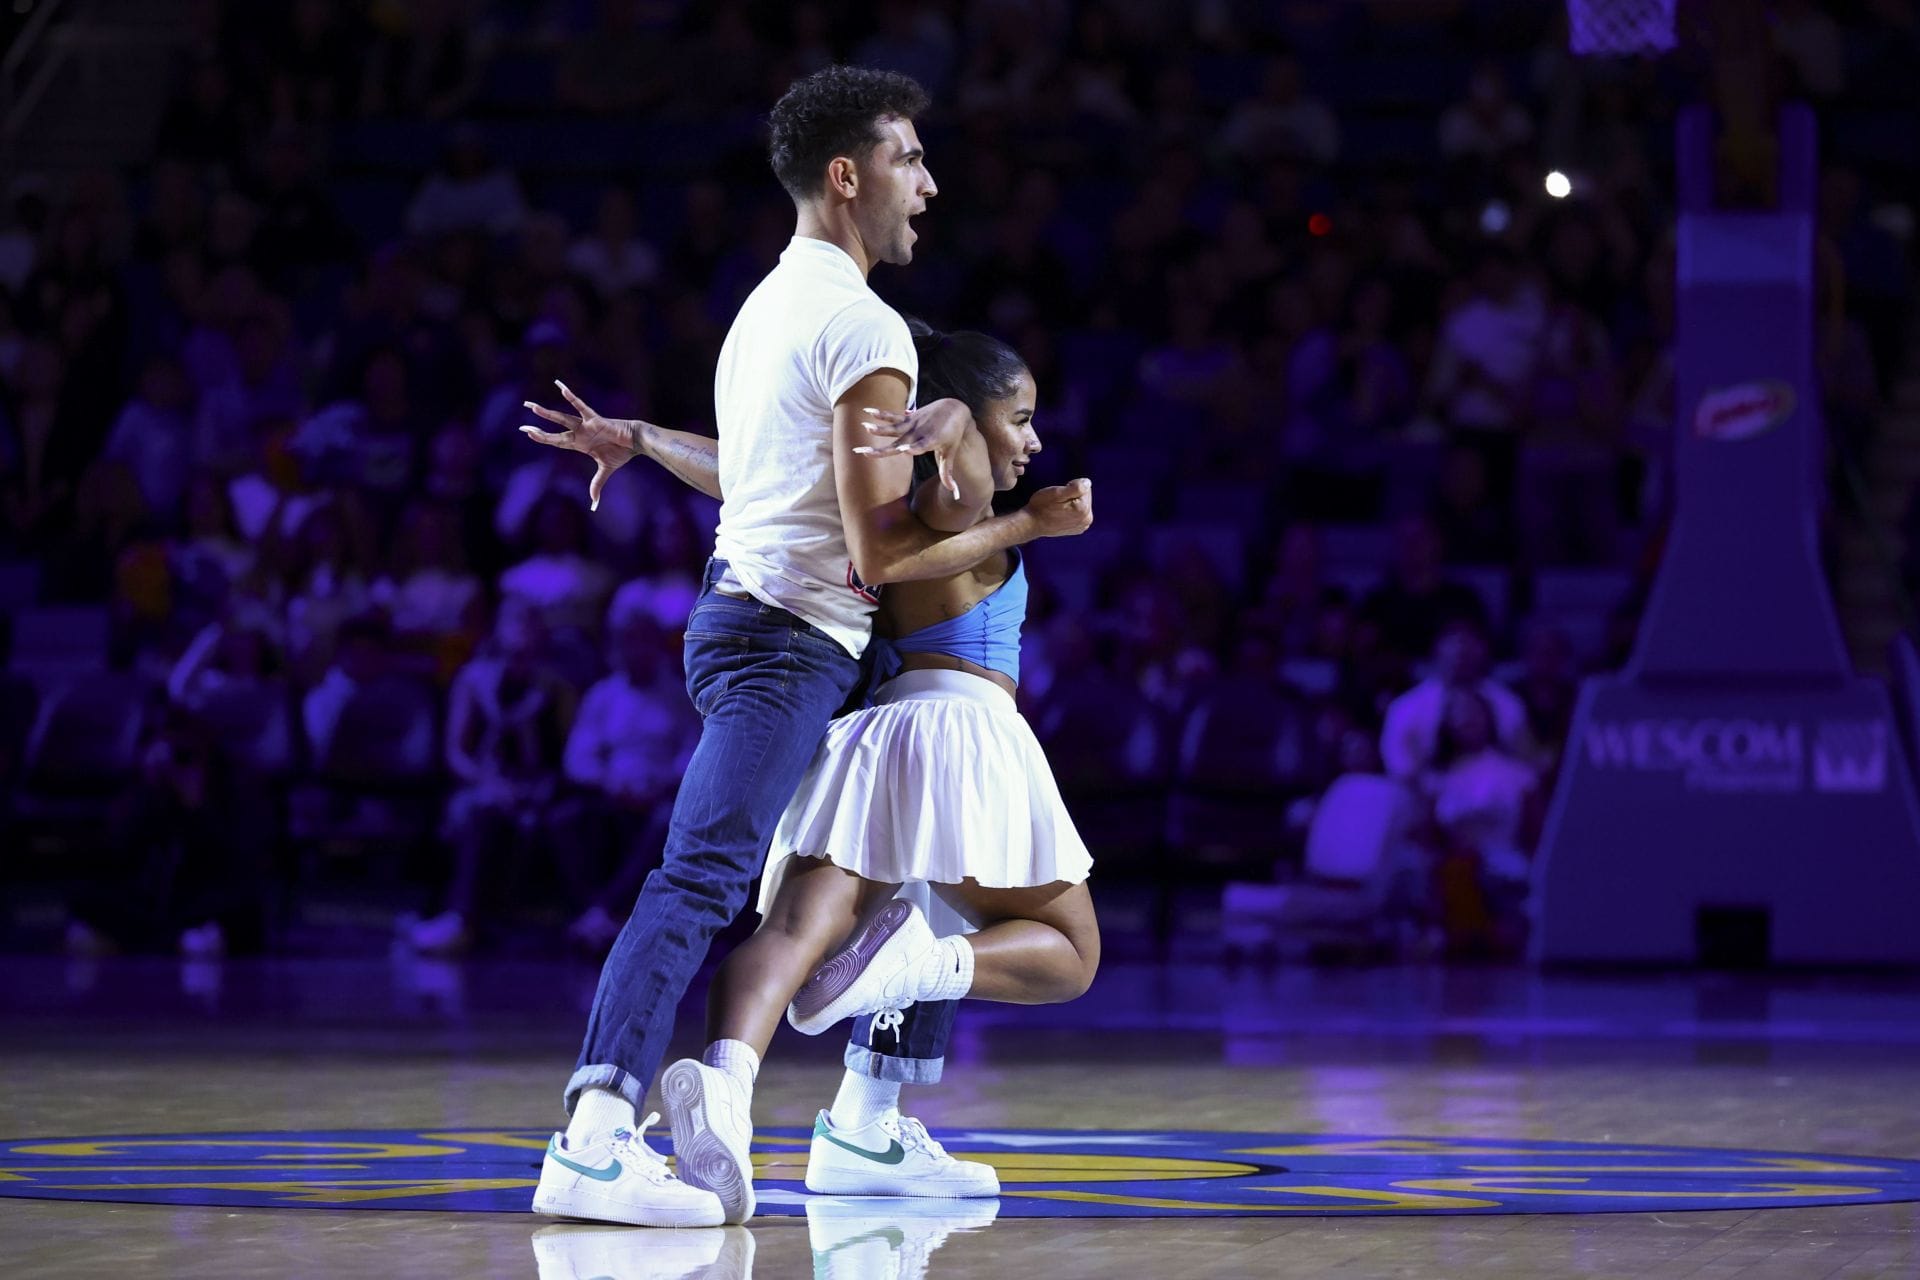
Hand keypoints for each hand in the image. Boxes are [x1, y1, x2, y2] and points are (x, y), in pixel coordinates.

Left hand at [519, 381, 639, 511]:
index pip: (556, 441)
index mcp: (579, 444)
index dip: (543, 438)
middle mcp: (579, 433)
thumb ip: (597, 484)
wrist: (635, 441)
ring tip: (532, 407)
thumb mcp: (606, 470)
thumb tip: (594, 504)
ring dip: (547, 414)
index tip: (529, 433)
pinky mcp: (595, 419)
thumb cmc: (622, 452)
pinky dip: (572, 398)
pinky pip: (581, 407)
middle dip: (538, 428)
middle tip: (521, 426)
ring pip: (562, 418)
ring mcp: (585, 425)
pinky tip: (561, 388)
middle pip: (554, 430)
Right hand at [853, 399, 971, 500]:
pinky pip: (893, 416)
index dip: (913, 448)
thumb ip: (946, 473)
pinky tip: (867, 411)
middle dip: (882, 449)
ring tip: (865, 427)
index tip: (903, 450)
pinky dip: (882, 414)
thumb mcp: (949, 454)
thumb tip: (954, 493)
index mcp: (930, 442)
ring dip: (879, 428)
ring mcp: (913, 425)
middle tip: (864, 453)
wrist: (953, 409)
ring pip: (893, 428)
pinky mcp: (909, 418)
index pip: (921, 446)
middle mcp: (919, 433)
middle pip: (898, 443)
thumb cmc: (952, 436)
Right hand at [1024, 478, 1092, 538]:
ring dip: (1071, 502)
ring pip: (1082, 503)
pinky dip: (1071, 510)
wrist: (1031, 523)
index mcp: (1083, 509)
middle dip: (1072, 495)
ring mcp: (1082, 525)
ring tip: (1057, 508)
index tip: (1060, 494)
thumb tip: (1087, 482)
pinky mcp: (1078, 528)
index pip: (1085, 487)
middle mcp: (1087, 519)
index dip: (1071, 486)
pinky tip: (1060, 514)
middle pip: (1085, 496)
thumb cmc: (1041, 506)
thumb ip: (1076, 487)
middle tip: (1057, 501)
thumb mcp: (1056, 493)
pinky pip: (1078, 512)